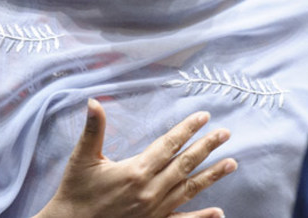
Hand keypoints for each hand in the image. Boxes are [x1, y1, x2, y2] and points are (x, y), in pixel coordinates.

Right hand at [33, 99, 237, 217]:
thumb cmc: (76, 192)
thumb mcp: (82, 158)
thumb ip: (93, 129)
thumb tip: (93, 101)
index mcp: (136, 171)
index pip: (168, 145)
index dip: (187, 129)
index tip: (203, 116)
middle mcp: (150, 190)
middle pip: (185, 164)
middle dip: (207, 147)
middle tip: (225, 133)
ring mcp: (155, 211)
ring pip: (189, 189)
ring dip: (212, 176)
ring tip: (231, 163)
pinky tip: (218, 212)